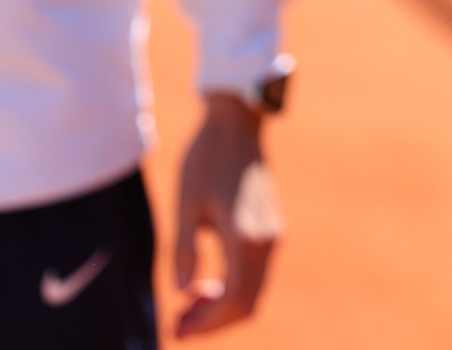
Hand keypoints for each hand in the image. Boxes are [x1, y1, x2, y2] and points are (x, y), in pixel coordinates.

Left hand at [171, 94, 280, 335]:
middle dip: (213, 321)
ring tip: (187, 305)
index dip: (205, 322)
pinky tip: (205, 284)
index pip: (232, 300)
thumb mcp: (186, 203)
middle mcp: (267, 242)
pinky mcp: (271, 230)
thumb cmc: (207, 157)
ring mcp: (273, 236)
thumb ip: (183, 250)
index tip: (177, 330)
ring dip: (222, 306)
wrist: (237, 122)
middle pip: (247, 304)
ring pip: (253, 292)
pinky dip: (233, 288)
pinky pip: (255, 274)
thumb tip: (180, 290)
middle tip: (179, 324)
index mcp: (246, 238)